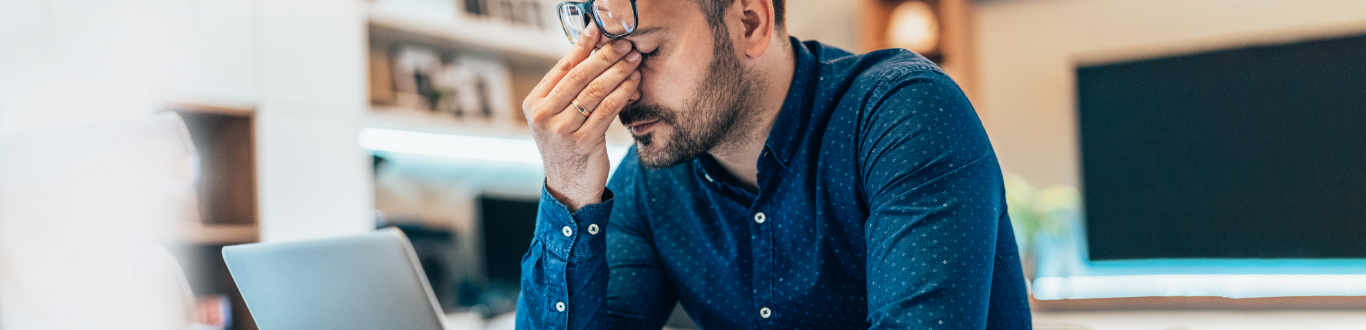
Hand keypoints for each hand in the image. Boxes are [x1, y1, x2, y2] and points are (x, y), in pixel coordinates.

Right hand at [523, 25, 641, 211]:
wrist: (569, 186)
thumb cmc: (567, 145)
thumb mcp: (558, 116)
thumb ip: (568, 89)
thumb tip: (592, 51)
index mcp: (534, 103)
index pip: (562, 67)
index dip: (583, 46)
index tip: (600, 29)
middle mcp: (543, 115)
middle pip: (580, 76)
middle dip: (606, 56)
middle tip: (625, 43)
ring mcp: (561, 130)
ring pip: (595, 91)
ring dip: (618, 72)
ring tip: (634, 60)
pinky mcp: (582, 142)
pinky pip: (607, 109)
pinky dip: (623, 93)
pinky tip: (634, 84)